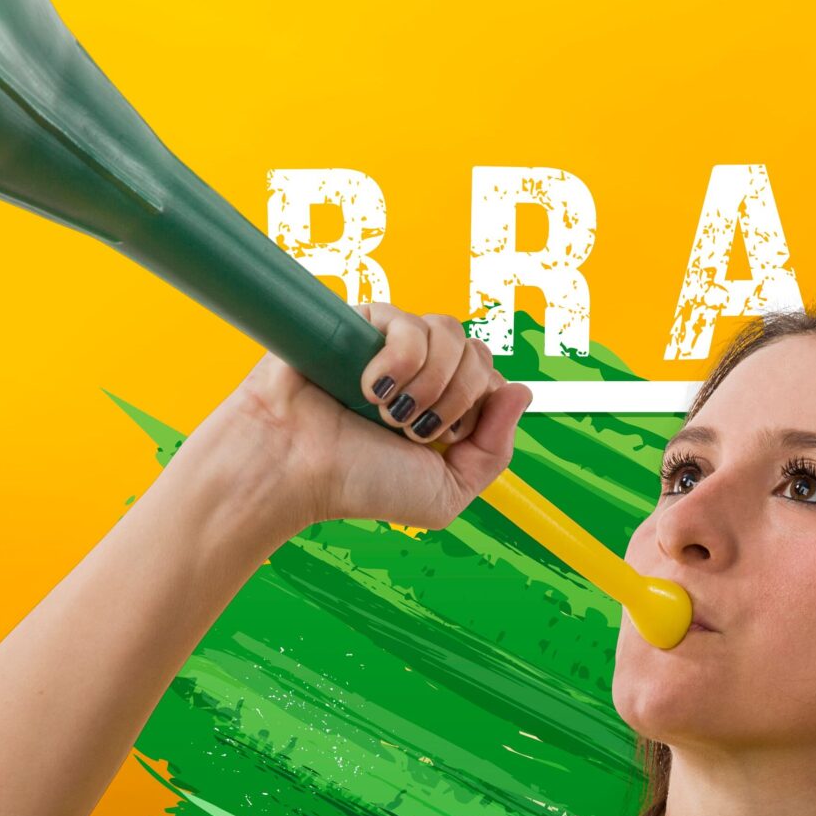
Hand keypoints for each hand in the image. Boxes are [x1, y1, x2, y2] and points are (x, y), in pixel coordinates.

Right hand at [179, 303, 533, 531]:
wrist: (294, 467)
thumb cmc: (356, 483)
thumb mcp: (445, 492)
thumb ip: (495, 452)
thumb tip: (521, 392)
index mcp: (445, 409)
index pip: (493, 381)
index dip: (478, 408)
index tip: (442, 437)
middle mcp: (423, 374)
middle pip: (478, 354)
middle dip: (452, 400)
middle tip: (408, 429)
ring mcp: (395, 346)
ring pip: (451, 333)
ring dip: (427, 383)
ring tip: (386, 411)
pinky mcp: (365, 323)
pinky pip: (409, 322)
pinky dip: (399, 360)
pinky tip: (369, 385)